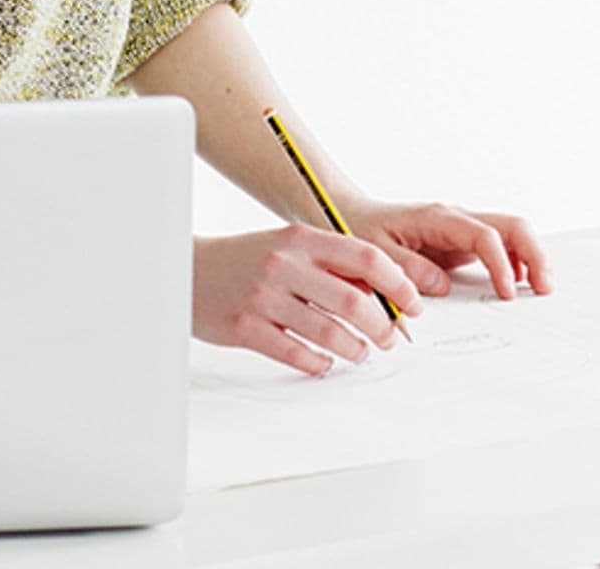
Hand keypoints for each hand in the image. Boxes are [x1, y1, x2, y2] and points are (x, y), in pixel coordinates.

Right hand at [192, 225, 425, 376]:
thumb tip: (376, 293)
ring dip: (355, 349)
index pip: (365, 258)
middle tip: (390, 337)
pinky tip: (324, 362)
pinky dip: (319, 362)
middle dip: (383, 326)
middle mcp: (284, 264)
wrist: (186, 268)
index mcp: (300, 238)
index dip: (398, 283)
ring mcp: (264, 297)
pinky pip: (297, 353)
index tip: (413, 302)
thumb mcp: (287, 245)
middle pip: (354, 301)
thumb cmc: (243, 259)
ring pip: (330, 332)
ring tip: (360, 352)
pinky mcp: (246, 327)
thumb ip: (327, 262)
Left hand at [340, 199, 552, 299]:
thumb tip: (441, 286)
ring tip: (540, 290)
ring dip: (531, 258)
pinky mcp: (462, 243)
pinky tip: (518, 285)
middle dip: (534, 254)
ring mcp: (463, 230)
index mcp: (438, 218)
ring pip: (512, 234)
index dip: (501, 264)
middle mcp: (457, 219)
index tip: (507, 293)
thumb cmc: (362, 231)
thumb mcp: (375, 253)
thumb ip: (406, 269)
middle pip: (512, 226)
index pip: (484, 235)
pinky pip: (500, 247)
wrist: (353, 217)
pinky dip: (516, 263)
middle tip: (545, 289)